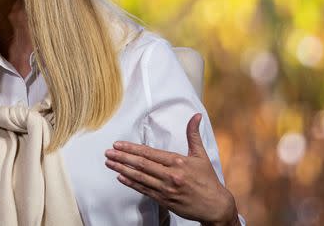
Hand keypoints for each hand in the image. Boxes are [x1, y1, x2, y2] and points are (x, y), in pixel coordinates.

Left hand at [104, 114, 238, 224]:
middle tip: (108, 153)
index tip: (118, 145)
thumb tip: (195, 116)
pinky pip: (144, 190)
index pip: (149, 153)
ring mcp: (166, 189)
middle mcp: (170, 175)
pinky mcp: (164, 200)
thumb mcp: (201, 155)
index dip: (131, 149)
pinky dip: (131, 183)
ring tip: (110, 163)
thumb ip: (193, 135)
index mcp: (178, 162)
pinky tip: (120, 177)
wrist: (215, 206)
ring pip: (140, 178)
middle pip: (141, 165)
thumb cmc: (207, 180)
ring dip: (122, 170)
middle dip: (122, 158)